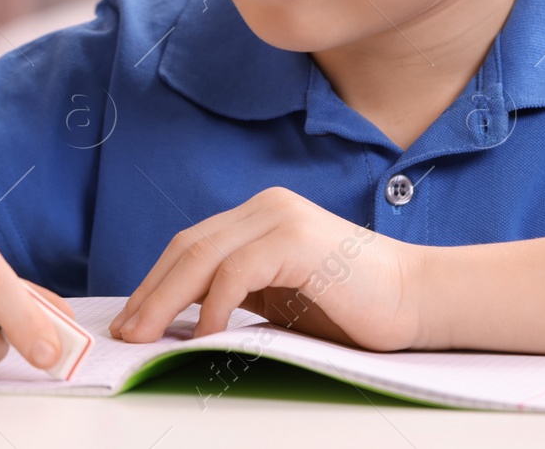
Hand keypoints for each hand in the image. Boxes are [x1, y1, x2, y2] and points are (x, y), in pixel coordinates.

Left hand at [107, 186, 427, 351]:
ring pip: (203, 256)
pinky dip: (213, 306)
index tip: (132, 320)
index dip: (156, 283)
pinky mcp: (295, 239)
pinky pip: (236, 272)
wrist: (419, 298)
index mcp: (262, 215)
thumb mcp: (282, 296)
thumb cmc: (356, 306)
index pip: (192, 245)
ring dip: (167, 300)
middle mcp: (266, 206)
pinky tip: (202, 337)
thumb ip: (240, 293)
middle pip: (188, 247)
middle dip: (150, 292)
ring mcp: (280, 218)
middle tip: (125, 333)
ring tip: (146, 338)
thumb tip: (181, 320)